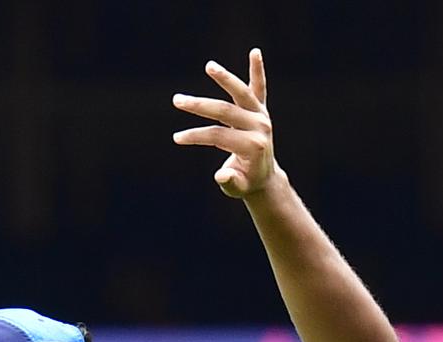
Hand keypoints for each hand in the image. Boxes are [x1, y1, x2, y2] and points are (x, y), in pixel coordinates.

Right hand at [172, 48, 275, 198]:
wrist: (265, 178)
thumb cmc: (245, 183)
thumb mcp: (236, 188)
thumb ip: (230, 182)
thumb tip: (222, 176)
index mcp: (252, 146)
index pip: (218, 135)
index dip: (196, 136)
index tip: (177, 138)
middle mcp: (259, 127)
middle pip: (225, 111)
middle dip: (199, 106)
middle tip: (177, 100)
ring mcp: (261, 116)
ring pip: (241, 93)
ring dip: (225, 78)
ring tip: (209, 66)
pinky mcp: (262, 109)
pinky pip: (259, 88)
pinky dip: (257, 70)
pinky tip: (255, 52)